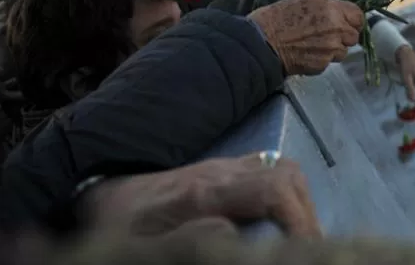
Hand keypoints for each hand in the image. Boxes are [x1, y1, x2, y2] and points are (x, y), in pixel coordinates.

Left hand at [82, 153, 321, 236]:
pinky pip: (271, 168)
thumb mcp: (147, 244)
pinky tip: (283, 219)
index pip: (272, 189)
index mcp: (205, 191)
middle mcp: (222, 171)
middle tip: (310, 249)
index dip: (299, 218)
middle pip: (286, 174)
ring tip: (300, 237)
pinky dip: (288, 193)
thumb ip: (189, 239)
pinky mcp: (225, 169)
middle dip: (308, 213)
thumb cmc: (124, 227)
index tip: (306, 247)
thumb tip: (234, 235)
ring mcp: (225, 166)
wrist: (105, 195)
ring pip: (283, 168)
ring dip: (301, 201)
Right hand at [250, 0, 363, 74]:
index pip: (358, 17)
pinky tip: (307, 54)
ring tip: (314, 46)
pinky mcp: (323, 64)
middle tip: (328, 37)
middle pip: (354, 36)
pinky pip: (329, 63)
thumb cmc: (278, 17)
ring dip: (333, 50)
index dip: (352, 21)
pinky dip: (321, 60)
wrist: (262, 40)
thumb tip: (340, 16)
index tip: (346, 24)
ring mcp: (331, 48)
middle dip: (343, 38)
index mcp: (332, 8)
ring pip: (343, 52)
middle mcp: (337, 28)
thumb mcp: (306, 2)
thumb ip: (328, 9)